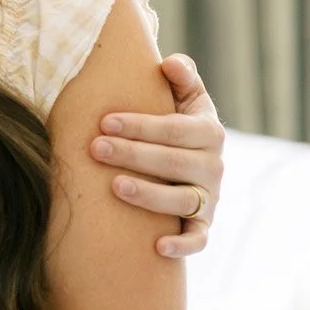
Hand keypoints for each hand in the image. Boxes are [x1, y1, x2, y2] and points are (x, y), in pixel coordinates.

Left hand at [89, 52, 223, 257]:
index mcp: (209, 131)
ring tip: (115, 187)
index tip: (105, 121)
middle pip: (174, 162)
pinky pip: (199, 239)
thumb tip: (170, 63)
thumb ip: (181, 76)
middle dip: (133, 155)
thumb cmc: (175, 122)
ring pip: (183, 200)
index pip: (175, 128)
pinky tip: (158, 247)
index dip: (141, 125)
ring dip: (150, 195)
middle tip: (96, 148)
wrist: (188, 161)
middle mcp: (214, 165)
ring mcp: (210, 198)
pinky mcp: (204, 224)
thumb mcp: (184, 96)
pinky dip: (183, 245)